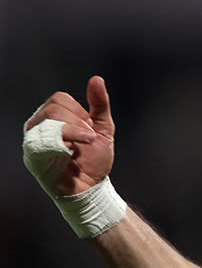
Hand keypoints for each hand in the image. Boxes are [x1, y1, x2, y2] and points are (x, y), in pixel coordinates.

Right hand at [24, 76, 115, 195]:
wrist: (92, 188)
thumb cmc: (93, 160)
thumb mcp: (103, 128)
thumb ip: (99, 104)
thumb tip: (96, 79)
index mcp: (52, 118)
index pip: (59, 98)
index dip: (79, 111)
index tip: (89, 129)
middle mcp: (38, 126)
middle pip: (54, 107)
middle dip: (78, 122)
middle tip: (87, 139)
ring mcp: (34, 141)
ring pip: (49, 120)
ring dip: (74, 131)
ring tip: (83, 145)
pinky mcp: (33, 157)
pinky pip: (42, 140)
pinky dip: (64, 141)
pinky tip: (73, 150)